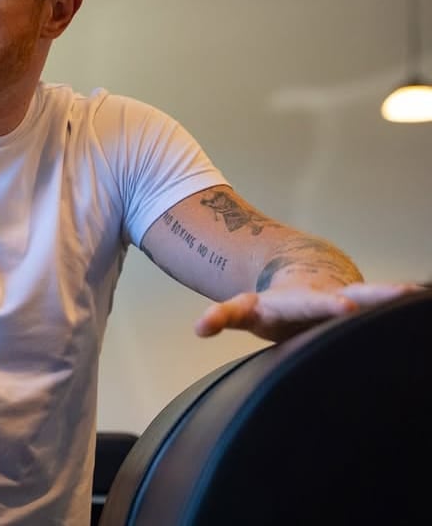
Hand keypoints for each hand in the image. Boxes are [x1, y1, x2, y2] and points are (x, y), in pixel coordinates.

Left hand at [194, 282, 422, 341]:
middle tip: (400, 294)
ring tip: (421, 296)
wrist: (299, 279)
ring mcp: (353, 300)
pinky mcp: (367, 308)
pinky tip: (426, 305)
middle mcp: (332, 296)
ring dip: (397, 298)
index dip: (324, 305)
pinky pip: (389, 308)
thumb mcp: (244, 309)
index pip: (311, 303)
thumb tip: (198, 328)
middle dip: (374, 295)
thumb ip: (224, 316)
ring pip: (378, 297)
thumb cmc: (270, 304)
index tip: (341, 306)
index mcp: (301, 300)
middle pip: (355, 293)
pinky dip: (406, 306)